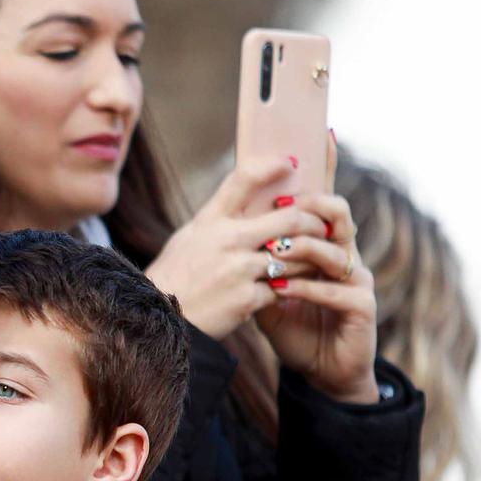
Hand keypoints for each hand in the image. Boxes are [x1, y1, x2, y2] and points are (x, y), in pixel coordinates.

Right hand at [146, 159, 330, 339]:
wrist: (158, 320)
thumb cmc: (175, 276)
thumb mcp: (189, 237)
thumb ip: (219, 218)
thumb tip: (245, 195)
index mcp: (210, 220)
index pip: (244, 178)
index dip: (272, 165)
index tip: (292, 161)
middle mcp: (226, 239)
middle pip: (289, 218)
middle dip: (313, 221)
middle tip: (322, 225)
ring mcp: (238, 269)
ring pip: (295, 256)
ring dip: (309, 259)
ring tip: (317, 260)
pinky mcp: (246, 299)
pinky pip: (284, 289)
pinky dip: (291, 289)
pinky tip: (295, 291)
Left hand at [253, 133, 379, 404]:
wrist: (320, 371)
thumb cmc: (295, 324)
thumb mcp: (268, 286)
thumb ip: (257, 256)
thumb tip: (229, 223)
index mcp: (325, 243)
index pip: (324, 198)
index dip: (327, 166)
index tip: (321, 132)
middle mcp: (346, 254)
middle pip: (338, 215)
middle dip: (312, 207)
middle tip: (284, 205)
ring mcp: (357, 280)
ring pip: (336, 251)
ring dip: (302, 249)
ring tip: (274, 253)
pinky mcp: (363, 308)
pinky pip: (336, 291)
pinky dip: (307, 288)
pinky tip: (283, 290)